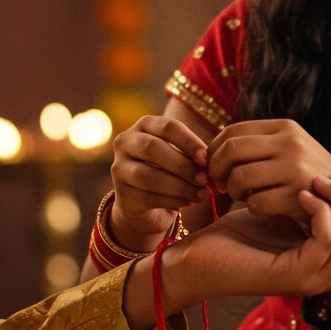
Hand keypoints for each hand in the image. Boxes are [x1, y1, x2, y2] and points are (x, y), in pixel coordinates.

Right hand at [110, 115, 210, 243]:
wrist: (145, 203)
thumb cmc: (169, 172)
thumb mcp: (179, 156)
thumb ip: (192, 155)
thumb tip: (211, 163)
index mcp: (144, 125)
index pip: (167, 127)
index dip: (189, 142)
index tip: (206, 158)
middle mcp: (125, 142)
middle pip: (153, 148)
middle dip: (183, 165)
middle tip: (204, 179)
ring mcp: (119, 168)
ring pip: (149, 175)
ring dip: (180, 186)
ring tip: (201, 193)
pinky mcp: (122, 194)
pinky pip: (148, 197)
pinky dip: (173, 200)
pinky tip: (189, 201)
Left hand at [170, 172, 330, 303]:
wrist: (197, 262)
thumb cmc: (233, 236)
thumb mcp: (280, 215)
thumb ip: (304, 203)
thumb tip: (324, 174)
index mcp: (329, 261)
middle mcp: (329, 273)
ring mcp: (316, 278)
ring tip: (317, 181)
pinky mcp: (297, 276)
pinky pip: (328, 240)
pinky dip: (320, 212)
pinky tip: (301, 195)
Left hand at [208, 119, 330, 219]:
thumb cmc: (307, 175)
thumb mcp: (289, 148)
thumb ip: (258, 144)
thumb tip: (212, 147)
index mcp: (285, 127)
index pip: (232, 131)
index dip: (214, 150)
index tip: (211, 165)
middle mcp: (290, 142)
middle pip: (231, 150)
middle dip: (216, 169)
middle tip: (219, 183)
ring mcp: (296, 168)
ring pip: (240, 177)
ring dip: (232, 190)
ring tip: (240, 195)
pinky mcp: (299, 195)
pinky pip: (256, 202)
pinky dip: (251, 207)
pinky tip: (259, 206)